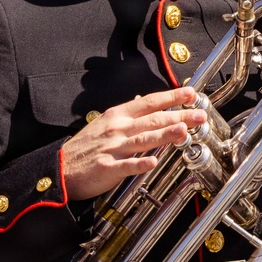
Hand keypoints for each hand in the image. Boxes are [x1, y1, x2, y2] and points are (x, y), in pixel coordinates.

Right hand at [61, 87, 206, 200]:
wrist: (61, 168)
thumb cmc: (84, 147)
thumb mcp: (104, 123)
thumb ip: (127, 114)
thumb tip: (144, 101)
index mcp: (118, 116)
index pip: (149, 102)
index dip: (171, 97)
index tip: (191, 93)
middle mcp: (117, 129)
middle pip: (153, 120)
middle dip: (179, 116)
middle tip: (200, 115)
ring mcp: (113, 148)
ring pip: (144, 139)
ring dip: (164, 135)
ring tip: (183, 130)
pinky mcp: (107, 167)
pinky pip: (127, 165)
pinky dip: (140, 163)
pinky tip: (153, 162)